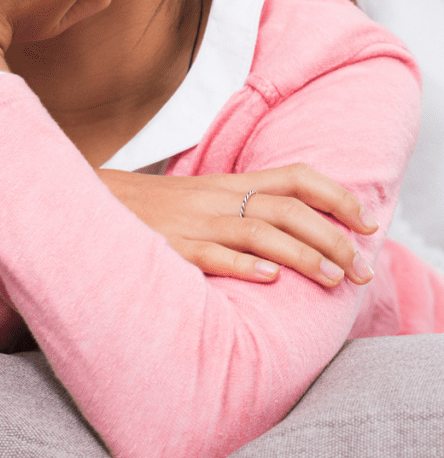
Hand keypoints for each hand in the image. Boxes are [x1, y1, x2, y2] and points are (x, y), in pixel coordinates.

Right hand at [98, 163, 377, 286]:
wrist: (92, 203)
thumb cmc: (154, 208)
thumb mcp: (202, 196)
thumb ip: (242, 204)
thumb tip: (290, 222)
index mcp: (230, 183)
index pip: (296, 178)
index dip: (336, 196)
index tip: (366, 222)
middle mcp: (219, 198)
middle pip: (289, 209)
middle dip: (332, 238)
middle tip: (359, 268)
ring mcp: (196, 222)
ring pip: (260, 231)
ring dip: (302, 255)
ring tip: (331, 279)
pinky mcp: (173, 246)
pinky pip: (212, 254)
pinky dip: (243, 265)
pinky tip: (268, 279)